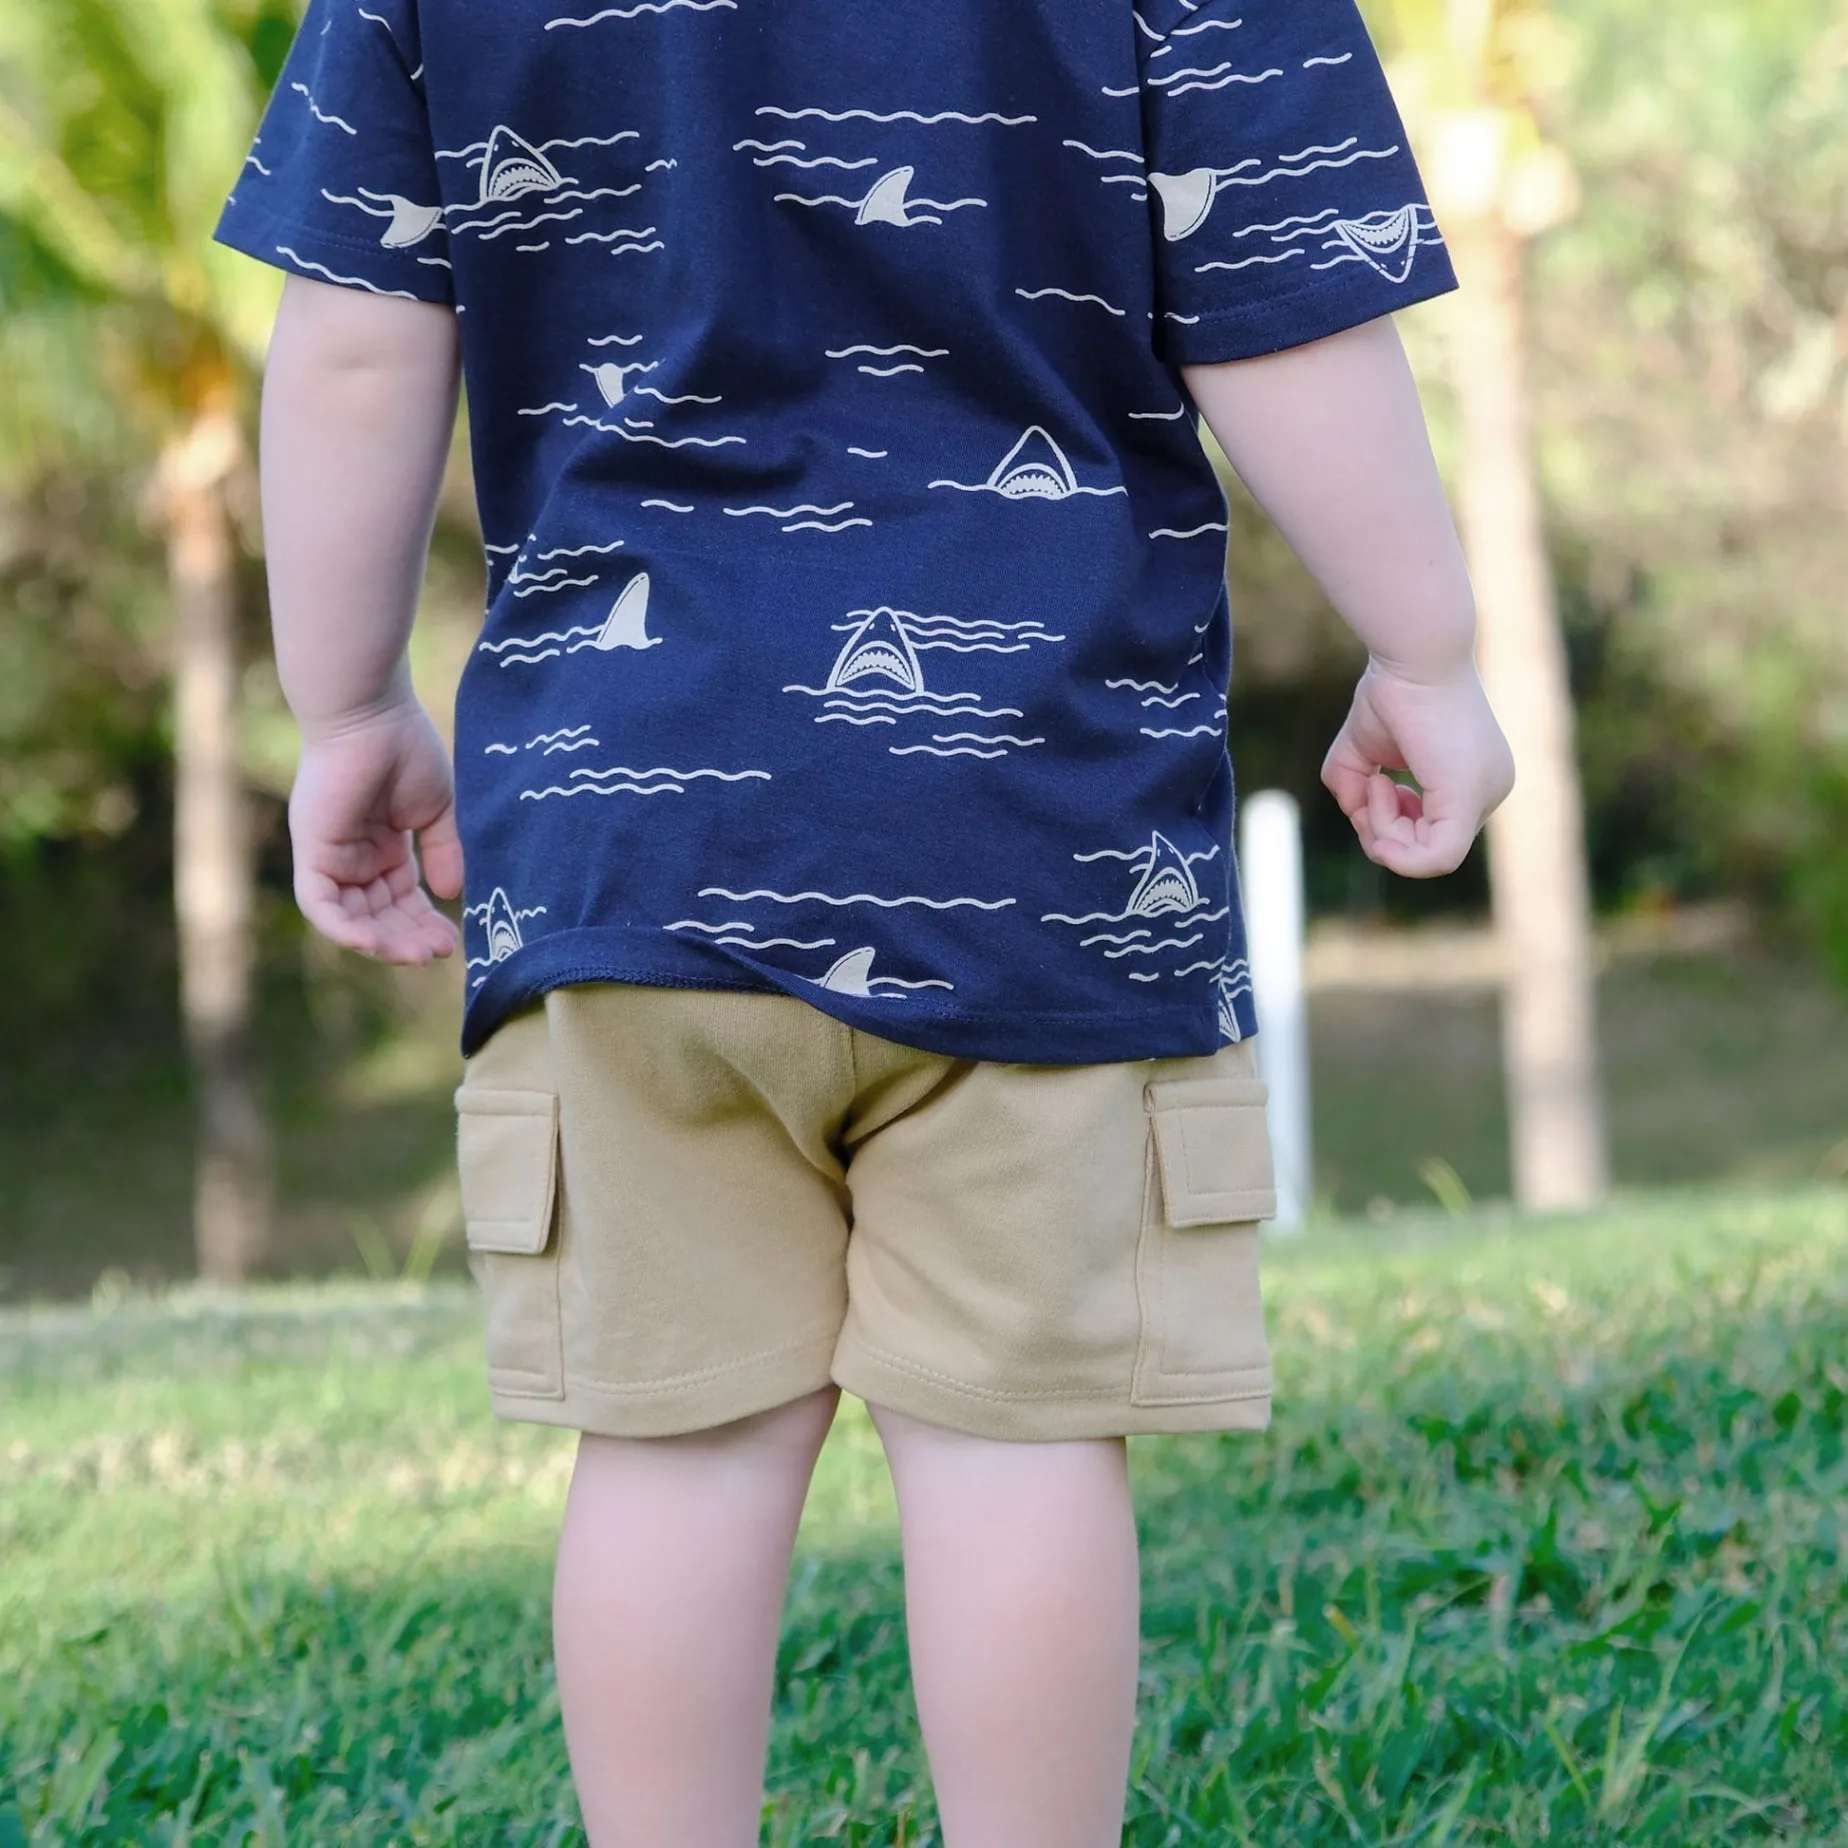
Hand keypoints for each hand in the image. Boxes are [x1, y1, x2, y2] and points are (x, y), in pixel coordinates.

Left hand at [289, 700, 463, 963]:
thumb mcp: (436, 810)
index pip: (400, 900)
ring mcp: (330, 856)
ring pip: (350, 918)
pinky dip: (344, 929)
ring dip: (383, 941)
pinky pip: (320, 905)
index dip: (425, 924)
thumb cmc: (405, 748)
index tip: (453, 942)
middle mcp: (352, 856)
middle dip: (408, 939)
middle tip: (438, 954)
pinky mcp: (313, 852)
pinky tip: (374, 943)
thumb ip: (443, 851)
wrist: (372, 713)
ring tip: (417, 954)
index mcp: (381, 845)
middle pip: (377, 915)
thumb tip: (450, 895)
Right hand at [1321, 659, 1514, 877]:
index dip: (1390, 822)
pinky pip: (1433, 859)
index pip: (1432, 832)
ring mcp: (1484, 796)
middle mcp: (1489, 790)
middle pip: (1431, 850)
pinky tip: (1378, 789)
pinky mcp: (1466, 801)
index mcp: (1473, 778)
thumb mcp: (1362, 752)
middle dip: (1385, 831)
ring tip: (1374, 780)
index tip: (1372, 782)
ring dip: (1383, 829)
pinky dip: (1394, 843)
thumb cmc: (1392, 689)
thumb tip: (1358, 815)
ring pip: (1428, 857)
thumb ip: (1355, 790)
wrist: (1414, 655)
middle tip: (1369, 784)